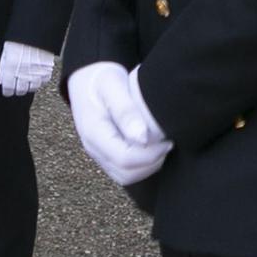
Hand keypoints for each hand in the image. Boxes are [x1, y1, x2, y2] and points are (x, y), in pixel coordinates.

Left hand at [0, 41, 55, 96]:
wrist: (36, 31)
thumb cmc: (19, 40)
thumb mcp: (6, 53)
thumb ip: (2, 69)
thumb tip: (1, 80)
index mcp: (10, 69)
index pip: (8, 89)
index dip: (7, 91)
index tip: (8, 91)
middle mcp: (23, 73)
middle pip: (21, 90)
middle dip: (18, 89)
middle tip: (18, 86)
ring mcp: (36, 72)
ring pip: (33, 87)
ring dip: (30, 85)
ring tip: (28, 81)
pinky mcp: (47, 69)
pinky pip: (44, 81)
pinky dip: (41, 80)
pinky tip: (38, 75)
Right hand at [67, 62, 171, 185]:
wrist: (87, 81)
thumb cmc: (102, 80)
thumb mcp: (114, 87)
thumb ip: (126, 111)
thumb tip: (142, 138)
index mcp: (94, 133)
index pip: (124, 159)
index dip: (151, 154)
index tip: (168, 139)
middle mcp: (94, 149)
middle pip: (126, 173)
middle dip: (152, 162)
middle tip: (169, 143)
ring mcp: (99, 154)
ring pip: (126, 176)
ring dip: (148, 166)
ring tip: (162, 146)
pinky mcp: (106, 155)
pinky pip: (124, 171)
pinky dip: (142, 166)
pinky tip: (153, 148)